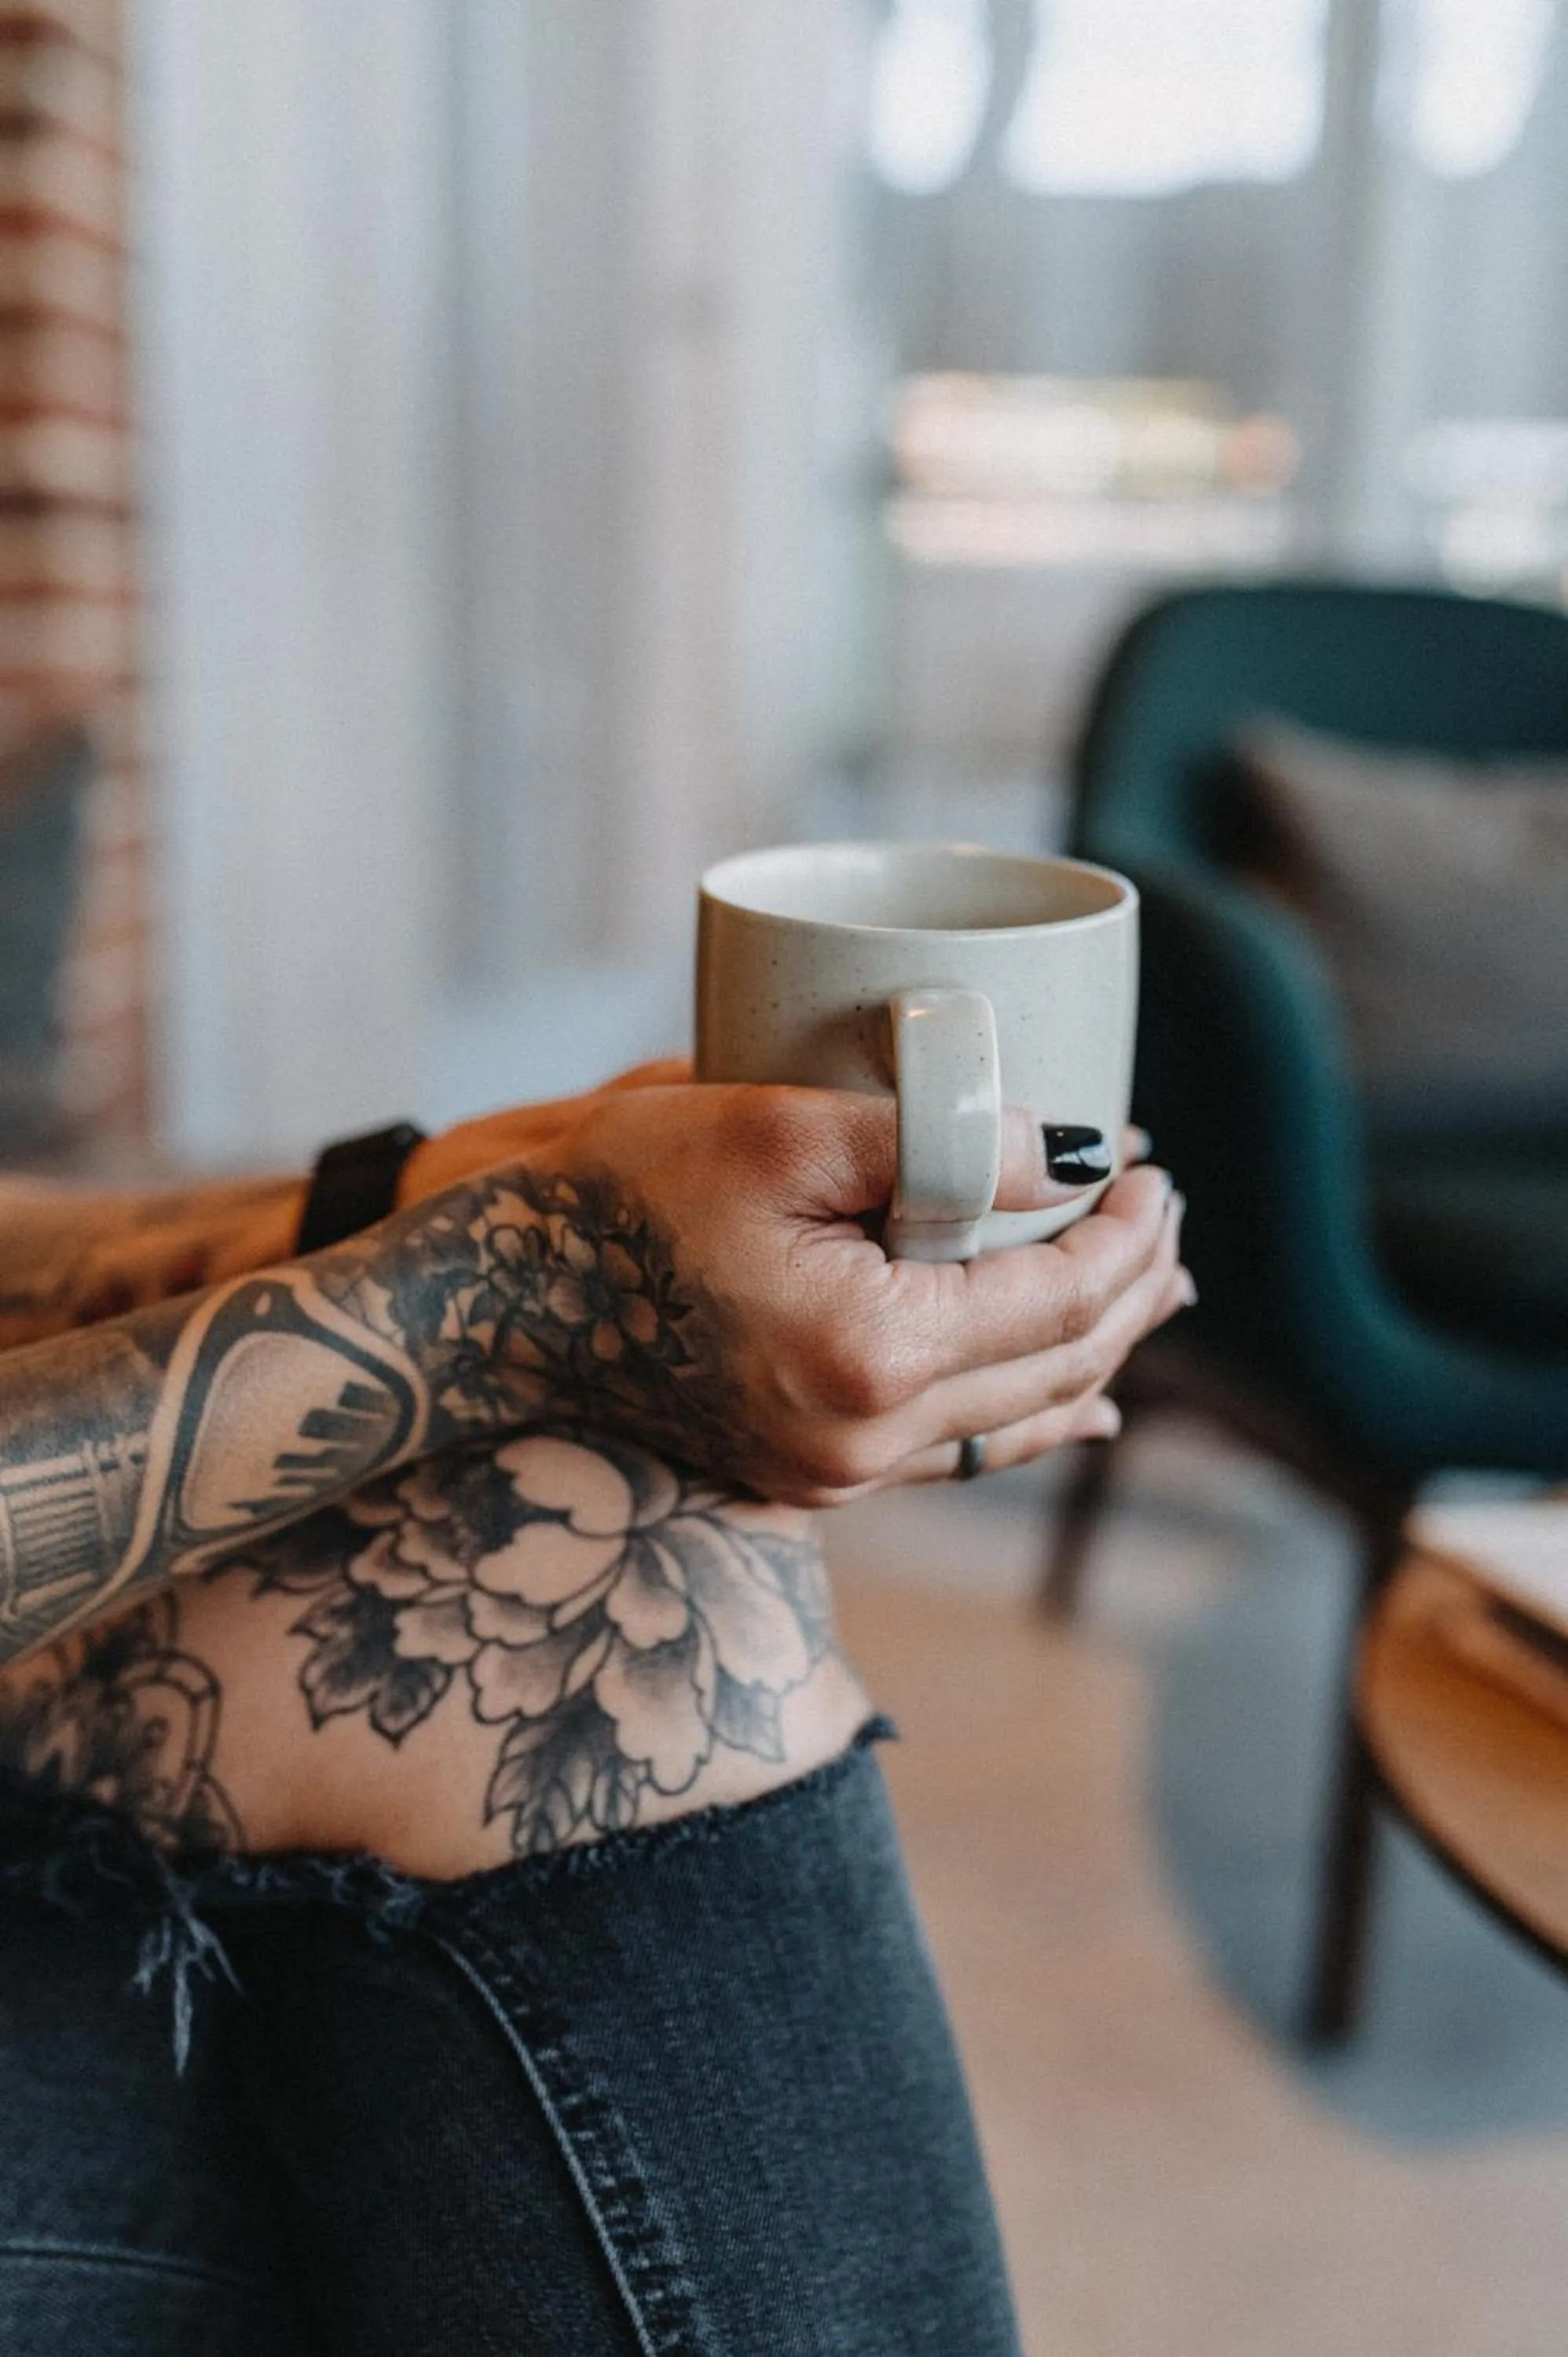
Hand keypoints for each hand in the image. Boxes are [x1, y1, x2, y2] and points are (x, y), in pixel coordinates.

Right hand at [383, 1081, 1188, 1506]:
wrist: (495, 1304)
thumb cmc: (615, 1196)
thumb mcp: (777, 1126)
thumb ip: (941, 1140)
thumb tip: (1074, 1154)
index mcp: (870, 1356)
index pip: (1058, 1299)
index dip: (1126, 1232)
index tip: (1154, 1164)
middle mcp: (865, 1442)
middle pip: (1057, 1370)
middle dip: (1132, 1289)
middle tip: (1171, 1215)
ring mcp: (836, 1475)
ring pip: (1020, 1421)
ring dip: (1098, 1351)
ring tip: (1158, 1296)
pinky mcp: (806, 1476)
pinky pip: (961, 1452)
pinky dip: (1034, 1415)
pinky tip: (1082, 1406)